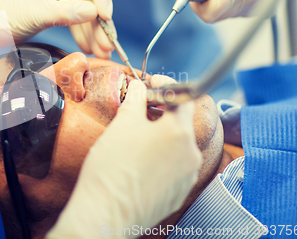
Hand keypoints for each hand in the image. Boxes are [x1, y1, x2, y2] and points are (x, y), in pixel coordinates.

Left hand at [0, 0, 113, 65]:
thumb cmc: (2, 13)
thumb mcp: (38, 12)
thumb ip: (69, 13)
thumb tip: (96, 14)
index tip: (104, 16)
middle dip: (101, 21)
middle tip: (108, 44)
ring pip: (86, 13)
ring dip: (95, 33)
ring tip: (103, 53)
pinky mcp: (52, 14)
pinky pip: (75, 22)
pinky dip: (83, 36)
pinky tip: (90, 49)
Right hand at [47, 80, 200, 237]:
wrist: (106, 212)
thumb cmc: (112, 166)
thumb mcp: (122, 123)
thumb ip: (135, 99)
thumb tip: (139, 87)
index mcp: (179, 132)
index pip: (183, 98)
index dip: (166, 86)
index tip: (151, 85)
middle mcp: (190, 154)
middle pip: (181, 123)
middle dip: (161, 113)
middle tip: (139, 110)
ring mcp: (187, 176)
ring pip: (178, 146)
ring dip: (161, 137)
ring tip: (136, 139)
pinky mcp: (179, 194)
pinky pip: (174, 167)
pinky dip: (161, 158)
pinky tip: (140, 161)